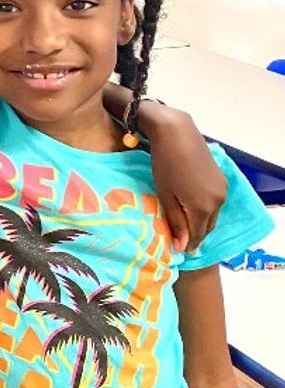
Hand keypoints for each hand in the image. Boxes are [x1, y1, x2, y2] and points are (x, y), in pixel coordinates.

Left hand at [146, 108, 224, 252]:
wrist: (177, 135)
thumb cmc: (166, 166)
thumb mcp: (166, 197)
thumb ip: (176, 222)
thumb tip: (183, 247)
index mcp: (204, 208)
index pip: (197, 235)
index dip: (189, 245)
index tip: (179, 252)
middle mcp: (218, 201)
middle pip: (207, 226)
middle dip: (195, 235)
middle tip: (182, 242)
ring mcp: (222, 189)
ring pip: (212, 215)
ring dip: (201, 222)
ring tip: (185, 227)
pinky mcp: (221, 179)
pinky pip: (214, 203)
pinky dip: (205, 210)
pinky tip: (193, 209)